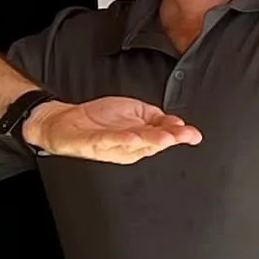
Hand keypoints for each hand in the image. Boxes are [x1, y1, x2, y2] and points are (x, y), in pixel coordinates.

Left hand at [26, 96, 199, 164]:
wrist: (66, 122)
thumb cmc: (100, 120)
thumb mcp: (134, 112)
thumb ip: (155, 116)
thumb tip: (176, 121)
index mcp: (141, 139)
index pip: (163, 136)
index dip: (178, 134)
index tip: (192, 133)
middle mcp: (129, 146)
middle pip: (152, 142)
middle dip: (169, 138)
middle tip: (183, 135)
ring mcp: (112, 146)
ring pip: (135, 144)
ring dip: (151, 141)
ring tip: (166, 137)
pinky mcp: (94, 143)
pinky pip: (109, 142)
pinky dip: (122, 140)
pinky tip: (133, 137)